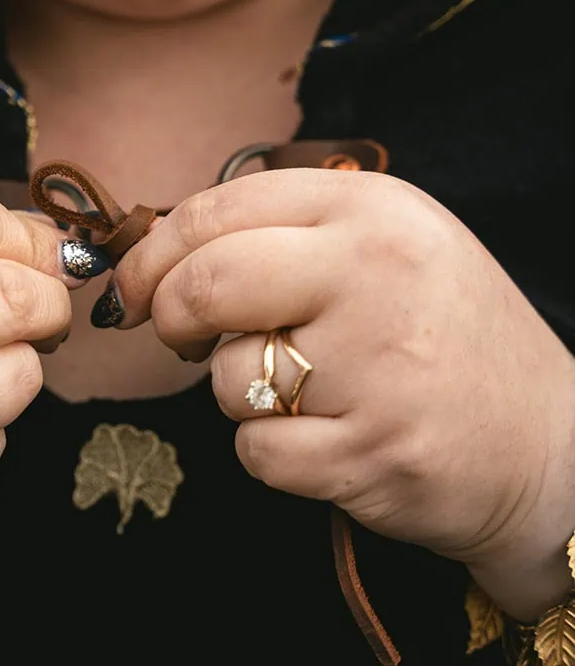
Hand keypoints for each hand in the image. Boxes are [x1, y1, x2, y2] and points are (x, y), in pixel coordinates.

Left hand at [109, 171, 574, 617]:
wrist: (549, 443)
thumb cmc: (442, 338)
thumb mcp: (387, 246)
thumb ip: (287, 234)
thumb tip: (156, 256)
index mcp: (373, 210)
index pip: (217, 210)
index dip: (152, 253)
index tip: (132, 288)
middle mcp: (377, 274)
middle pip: (205, 284)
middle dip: (169, 316)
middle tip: (180, 337)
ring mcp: (379, 366)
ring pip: (225, 377)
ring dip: (239, 394)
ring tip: (309, 393)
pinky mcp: (373, 450)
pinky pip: (256, 453)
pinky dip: (273, 455)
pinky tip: (329, 440)